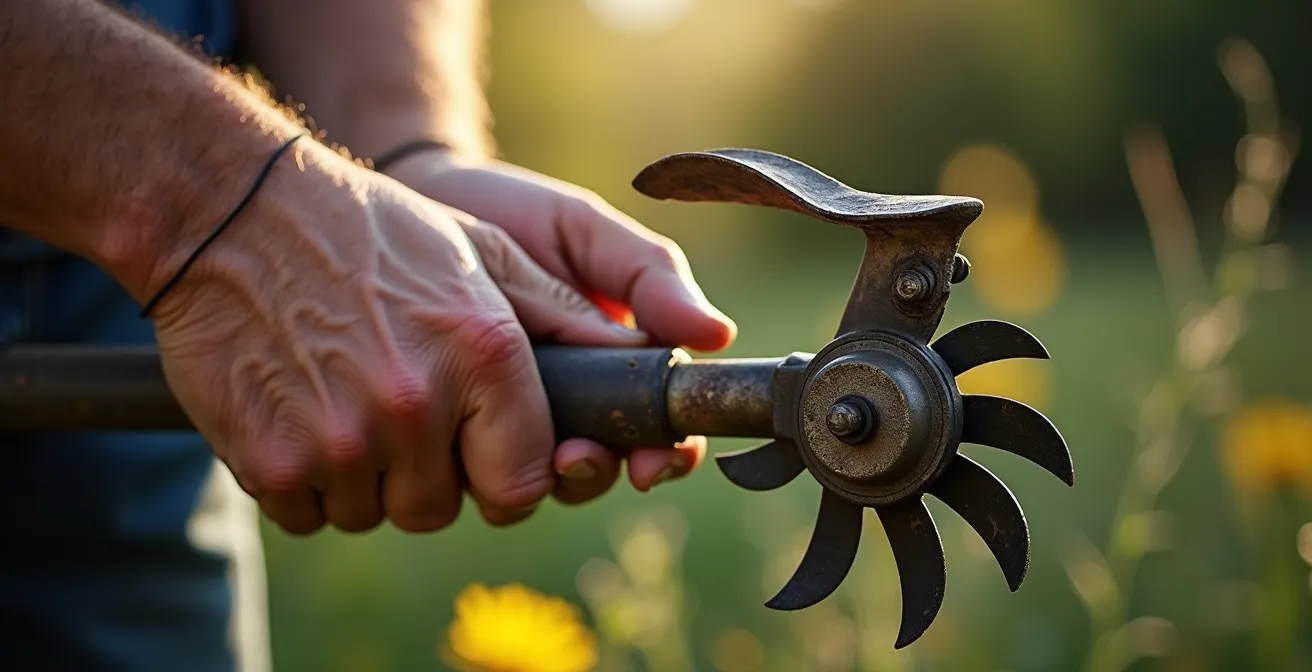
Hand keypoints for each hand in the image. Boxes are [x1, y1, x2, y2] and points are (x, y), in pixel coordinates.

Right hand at [144, 137, 650, 534]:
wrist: (230, 211)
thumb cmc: (372, 229)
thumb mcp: (485, 251)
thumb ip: (567, 321)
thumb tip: (658, 357)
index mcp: (483, 354)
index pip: (527, 484)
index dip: (512, 474)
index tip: (489, 451)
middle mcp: (416, 405)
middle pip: (446, 507)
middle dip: (434, 472)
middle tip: (404, 405)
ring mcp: (339, 441)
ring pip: (376, 513)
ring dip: (367, 476)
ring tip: (348, 394)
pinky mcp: (270, 463)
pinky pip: (309, 514)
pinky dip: (307, 480)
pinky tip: (301, 409)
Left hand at [381, 151, 737, 503]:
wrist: (414, 202)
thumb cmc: (511, 213)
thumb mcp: (585, 232)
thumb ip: (649, 277)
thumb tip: (719, 336)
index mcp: (622, 360)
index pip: (665, 424)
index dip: (669, 451)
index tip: (656, 454)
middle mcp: (577, 399)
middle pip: (611, 464)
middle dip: (604, 471)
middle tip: (579, 456)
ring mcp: (518, 417)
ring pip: (551, 479)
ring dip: (552, 478)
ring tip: (537, 451)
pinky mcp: (458, 428)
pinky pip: (482, 469)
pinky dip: (488, 468)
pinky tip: (477, 447)